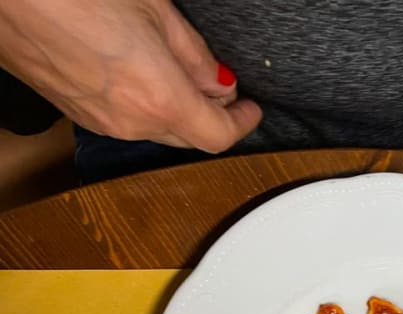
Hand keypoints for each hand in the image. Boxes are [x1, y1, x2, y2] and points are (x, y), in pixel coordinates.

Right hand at [0, 0, 261, 150]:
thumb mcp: (152, 7)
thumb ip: (192, 52)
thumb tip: (217, 79)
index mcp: (159, 98)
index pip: (218, 136)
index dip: (242, 124)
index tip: (252, 108)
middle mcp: (131, 123)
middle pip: (189, 138)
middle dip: (212, 117)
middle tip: (223, 90)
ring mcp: (101, 123)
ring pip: (155, 130)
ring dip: (176, 111)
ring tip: (179, 72)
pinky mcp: (77, 115)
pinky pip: (126, 122)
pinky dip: (145, 106)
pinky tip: (140, 74)